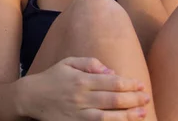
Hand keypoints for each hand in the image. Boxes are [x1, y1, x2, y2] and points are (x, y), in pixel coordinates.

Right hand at [28, 57, 149, 120]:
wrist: (31, 97)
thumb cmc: (52, 77)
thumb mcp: (68, 62)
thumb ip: (89, 63)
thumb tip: (110, 71)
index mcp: (80, 79)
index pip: (111, 82)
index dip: (128, 83)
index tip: (140, 84)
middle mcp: (81, 96)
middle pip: (113, 99)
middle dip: (133, 99)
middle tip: (146, 97)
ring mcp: (78, 113)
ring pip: (109, 116)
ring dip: (128, 115)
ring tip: (142, 112)